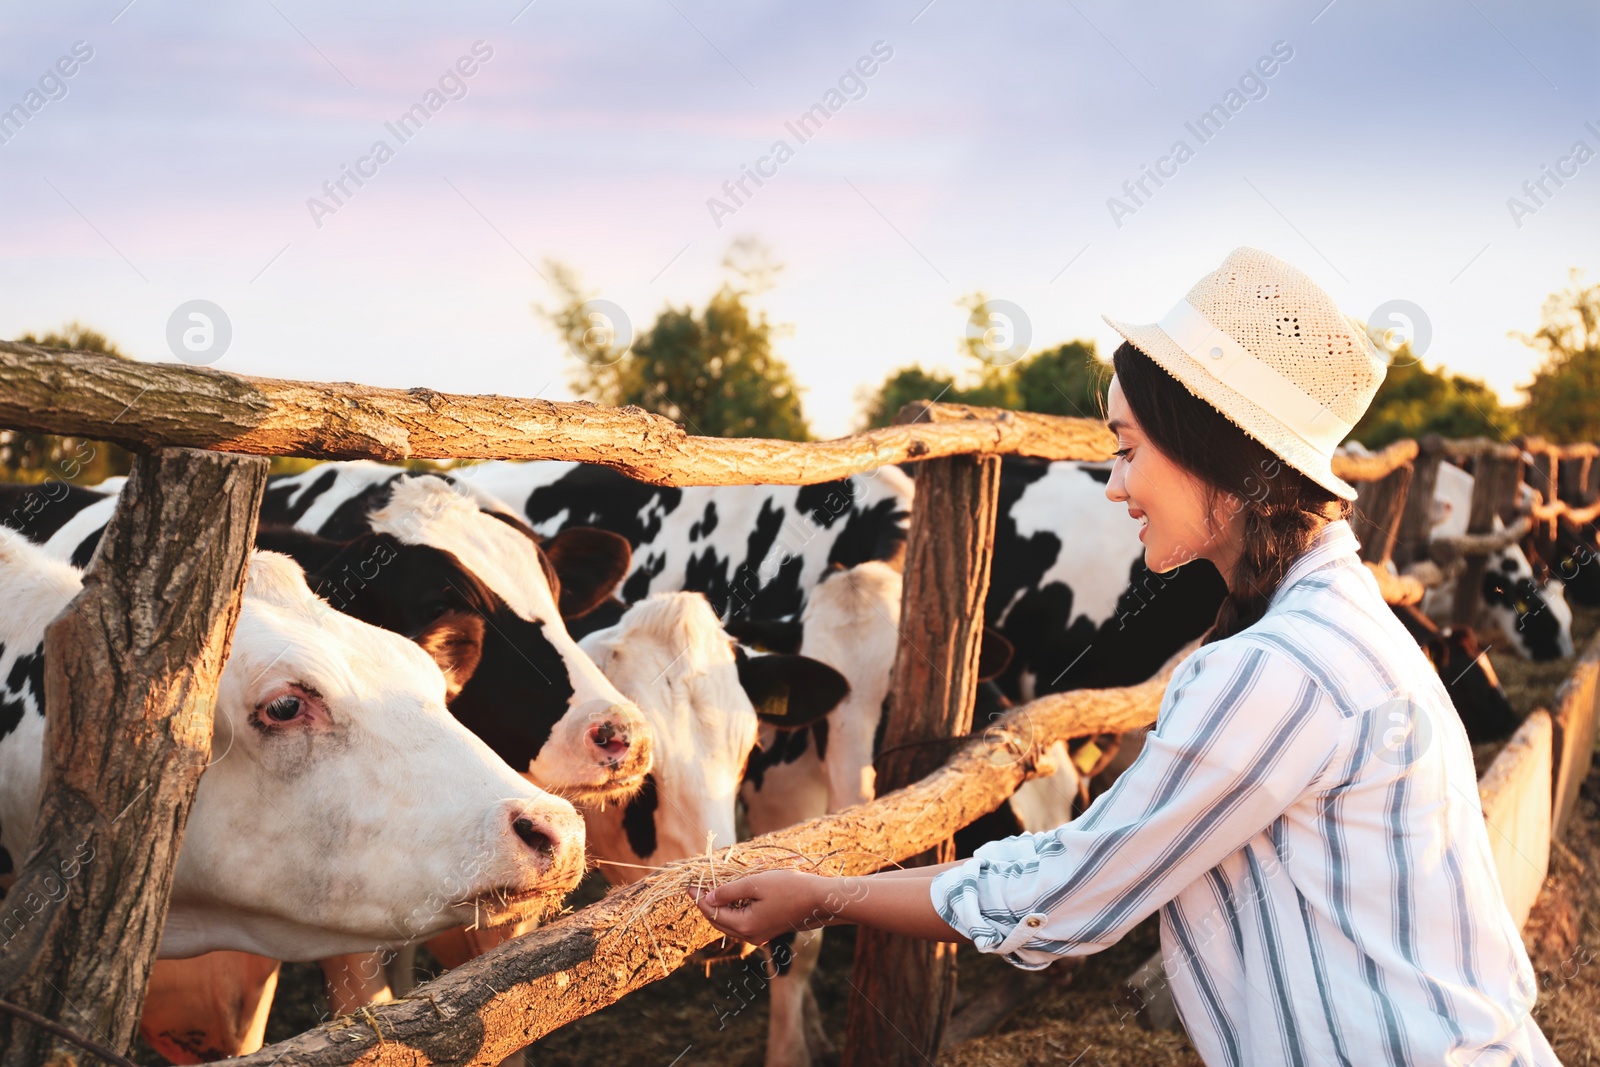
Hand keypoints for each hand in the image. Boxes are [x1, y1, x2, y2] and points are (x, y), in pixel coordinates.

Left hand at [687, 869, 833, 945]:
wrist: (819, 900)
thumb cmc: (789, 888)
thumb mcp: (755, 884)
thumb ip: (728, 892)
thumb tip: (708, 899)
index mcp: (745, 926)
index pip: (712, 913)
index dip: (699, 898)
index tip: (689, 885)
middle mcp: (750, 936)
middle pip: (718, 922)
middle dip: (706, 904)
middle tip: (696, 887)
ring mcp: (759, 936)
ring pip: (730, 923)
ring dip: (720, 907)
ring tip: (711, 888)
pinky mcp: (767, 930)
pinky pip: (742, 922)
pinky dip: (733, 909)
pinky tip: (733, 896)